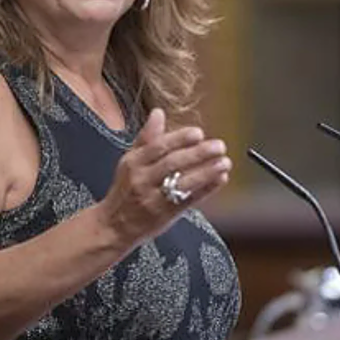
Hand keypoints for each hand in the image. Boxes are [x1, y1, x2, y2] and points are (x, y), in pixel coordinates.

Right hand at [96, 109, 230, 246]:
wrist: (114, 225)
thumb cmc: (125, 190)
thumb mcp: (129, 161)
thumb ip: (146, 138)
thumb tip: (158, 113)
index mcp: (133, 162)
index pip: (158, 146)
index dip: (180, 139)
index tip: (198, 133)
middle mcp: (142, 179)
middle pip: (173, 163)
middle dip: (199, 154)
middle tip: (219, 146)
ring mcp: (154, 199)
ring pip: (183, 183)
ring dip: (207, 172)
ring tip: (224, 163)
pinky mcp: (165, 215)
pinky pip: (189, 200)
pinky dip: (206, 189)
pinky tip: (219, 179)